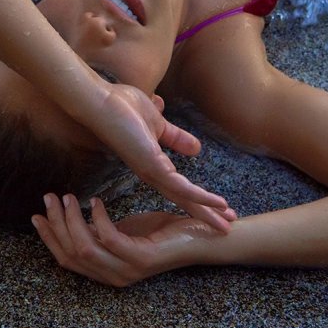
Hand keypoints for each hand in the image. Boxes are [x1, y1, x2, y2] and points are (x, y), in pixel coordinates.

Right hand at [32, 194, 232, 286]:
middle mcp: (113, 277)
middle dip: (56, 224)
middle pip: (71, 253)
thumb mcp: (123, 231)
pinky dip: (98, 218)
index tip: (36, 215)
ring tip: (68, 196)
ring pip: (85, 246)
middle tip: (49, 198)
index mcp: (106, 273)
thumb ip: (98, 232)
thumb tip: (71, 219)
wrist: (199, 237)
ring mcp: (127, 271)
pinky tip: (95, 201)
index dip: (49, 238)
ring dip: (72, 219)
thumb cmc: (162, 232)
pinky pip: (108, 238)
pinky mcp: (140, 259)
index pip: (66, 260)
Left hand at [84, 83, 233, 227]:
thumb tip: (196, 147)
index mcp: (152, 165)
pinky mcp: (152, 166)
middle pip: (184, 199)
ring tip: (228, 223)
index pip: (181, 187)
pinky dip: (200, 196)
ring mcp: (152, 172)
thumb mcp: (157, 123)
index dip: (199, 199)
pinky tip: (217, 203)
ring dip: (207, 210)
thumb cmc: (121, 108)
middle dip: (206, 213)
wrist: (100, 101)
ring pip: (185, 198)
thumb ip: (175, 136)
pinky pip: (181, 186)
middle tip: (227, 227)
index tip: (219, 208)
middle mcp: (152, 174)